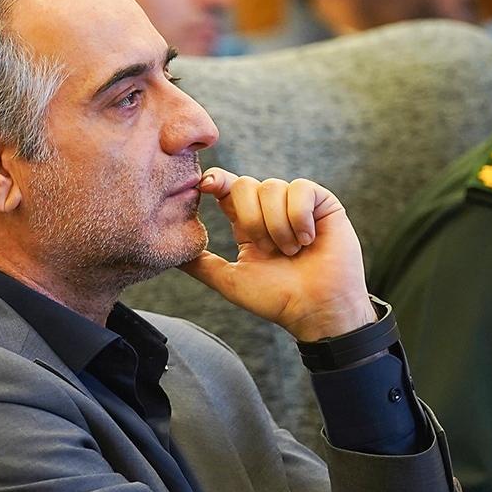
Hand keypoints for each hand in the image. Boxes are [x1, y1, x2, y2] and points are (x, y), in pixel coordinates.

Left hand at [179, 169, 375, 340]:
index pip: (227, 189)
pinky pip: (301, 188)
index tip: (205, 186)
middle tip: (267, 249)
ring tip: (291, 252)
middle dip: (251, 219)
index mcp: (248, 223)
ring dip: (277, 225)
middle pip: (245, 185)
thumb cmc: (276, 300)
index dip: (216, 181)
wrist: (316, 310)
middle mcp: (271, 210)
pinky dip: (299, 216)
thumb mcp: (230, 280)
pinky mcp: (323, 203)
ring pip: (272, 187)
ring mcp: (297, 205)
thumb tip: (169, 253)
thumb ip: (201, 264)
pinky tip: (308, 239)